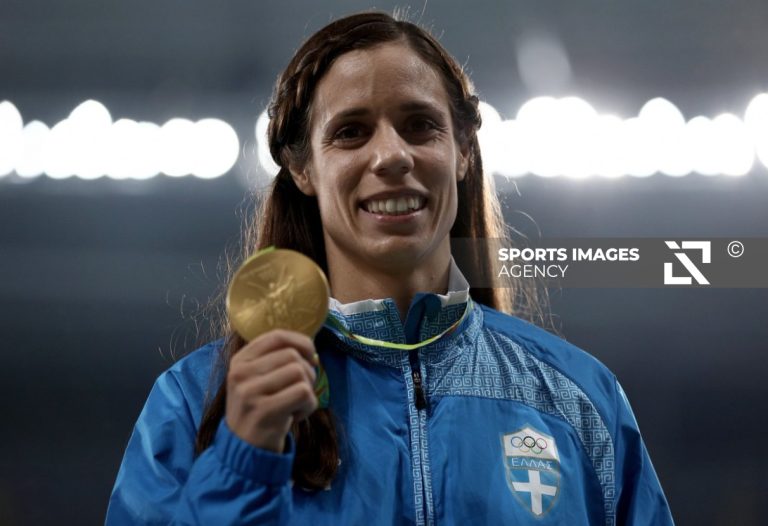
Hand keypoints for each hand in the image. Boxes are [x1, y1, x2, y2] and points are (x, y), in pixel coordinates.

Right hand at [225, 329, 317, 452]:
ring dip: (307, 390)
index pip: (276, 336)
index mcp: (239, 361)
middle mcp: (240, 373)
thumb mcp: (257, 380)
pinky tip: (295, 416)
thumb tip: (311, 350)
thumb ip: (277, 360)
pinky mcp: (264, 411)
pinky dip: (308, 406)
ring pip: (299, 373)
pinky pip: (303, 393)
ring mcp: (250, 392)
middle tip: (301, 391)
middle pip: (292, 355)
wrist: (244, 449)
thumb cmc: (258, 410)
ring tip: (295, 405)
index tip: (310, 356)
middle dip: (307, 371)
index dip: (301, 342)